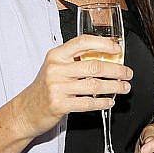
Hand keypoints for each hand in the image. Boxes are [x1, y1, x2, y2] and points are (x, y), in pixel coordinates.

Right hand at [13, 35, 132, 138]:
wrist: (25, 110)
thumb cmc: (43, 88)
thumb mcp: (54, 67)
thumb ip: (74, 60)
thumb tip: (104, 57)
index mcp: (56, 55)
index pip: (83, 42)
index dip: (103, 44)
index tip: (117, 49)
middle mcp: (56, 69)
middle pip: (94, 66)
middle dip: (116, 70)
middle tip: (128, 73)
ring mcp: (57, 87)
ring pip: (94, 85)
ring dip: (114, 87)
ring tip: (124, 87)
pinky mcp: (59, 104)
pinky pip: (87, 103)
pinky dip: (102, 102)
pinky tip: (110, 101)